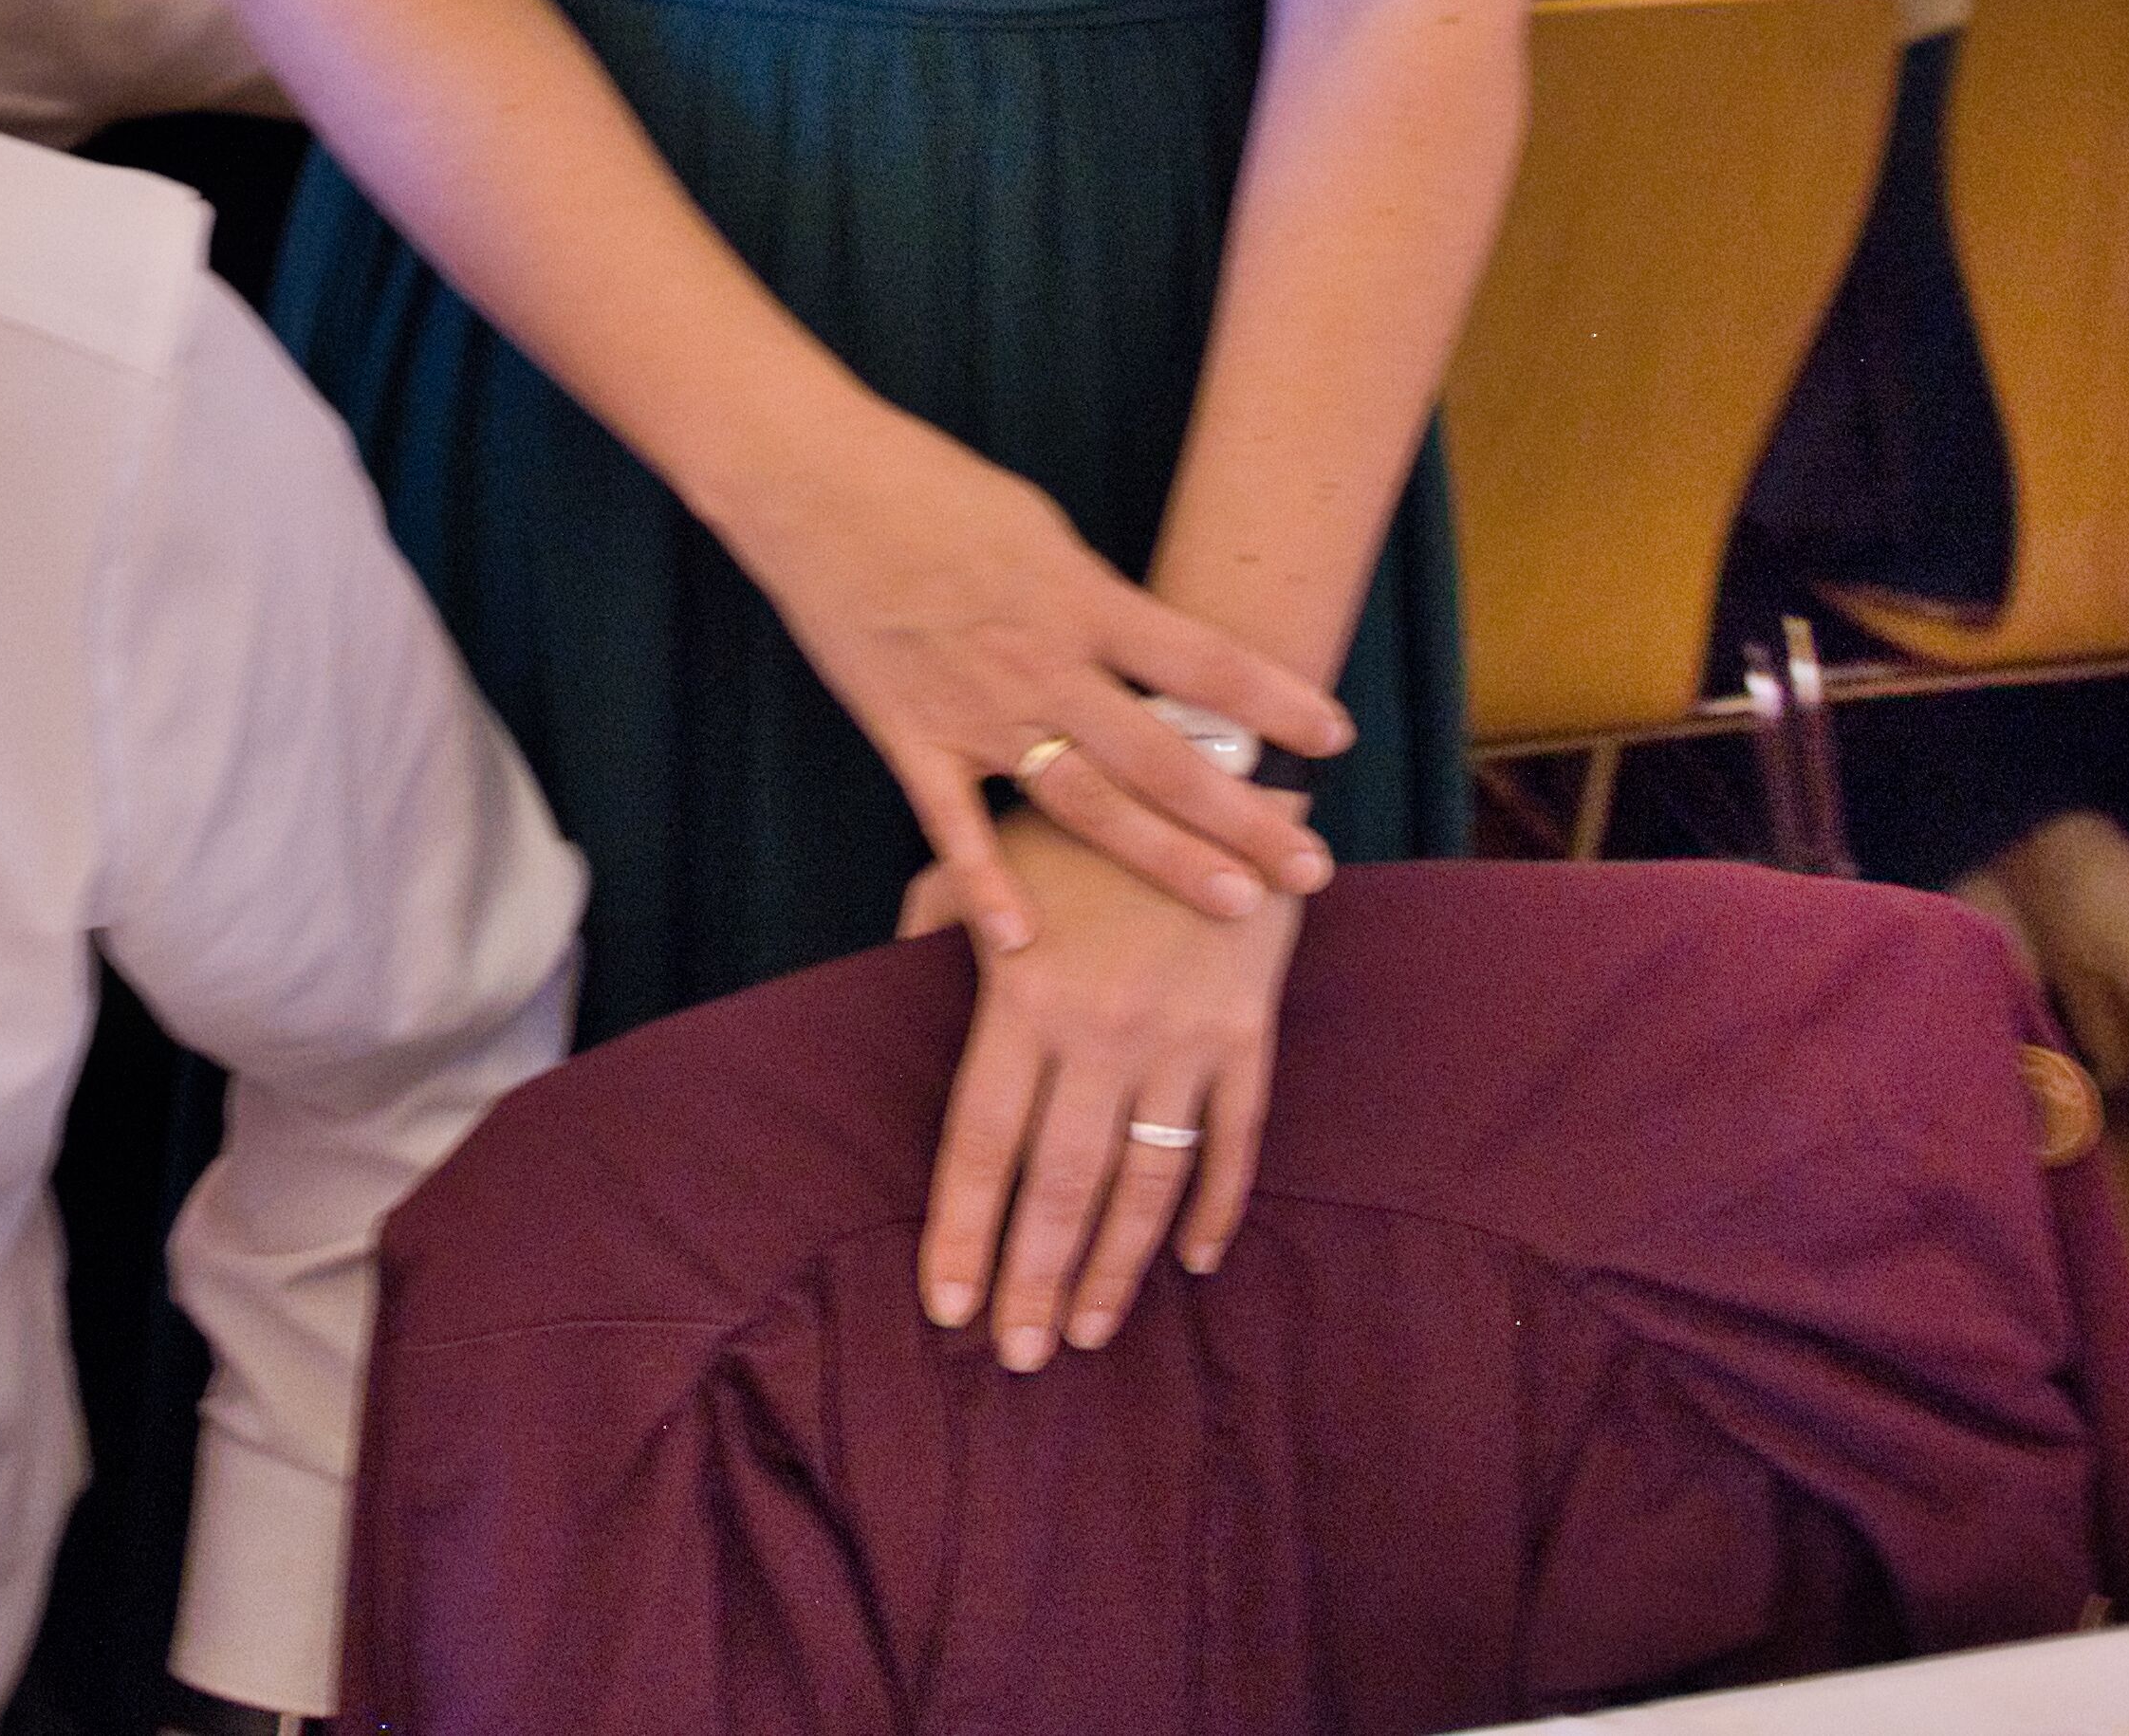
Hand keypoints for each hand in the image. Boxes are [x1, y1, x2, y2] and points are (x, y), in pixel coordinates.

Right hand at [731, 400, 1343, 950]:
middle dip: (1245, 814)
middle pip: (1163, 754)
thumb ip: (1090, 597)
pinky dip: (985, 888)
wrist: (812, 482)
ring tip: (1234, 904)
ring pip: (1086, 801)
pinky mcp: (909, 735)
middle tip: (1313, 868)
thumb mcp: (1036, 527)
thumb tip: (1142, 646)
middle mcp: (1042, 663)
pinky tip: (1025, 945)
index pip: (1201, 659)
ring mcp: (975, 709)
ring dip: (1163, 857)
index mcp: (1080, 597)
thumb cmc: (926, 485)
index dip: (1275, 699)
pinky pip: (953, 826)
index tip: (1336, 736)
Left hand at [900, 808, 1299, 1365]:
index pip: (981, 1143)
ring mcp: (1183, 1042)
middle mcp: (1103, 1032)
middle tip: (1013, 1360)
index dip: (962, 1230)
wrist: (1210, 768)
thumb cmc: (1079, 819)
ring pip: (1145, 1186)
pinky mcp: (1247, 1037)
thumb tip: (880, 987)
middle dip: (1030, 1280)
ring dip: (1113, 1270)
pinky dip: (1213, 1209)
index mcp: (1026, 996)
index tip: (944, 1307)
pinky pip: (1232, 1145)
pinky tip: (1189, 1264)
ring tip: (1082, 1335)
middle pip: (1058, 1185)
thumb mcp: (991, 864)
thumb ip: (938, 927)